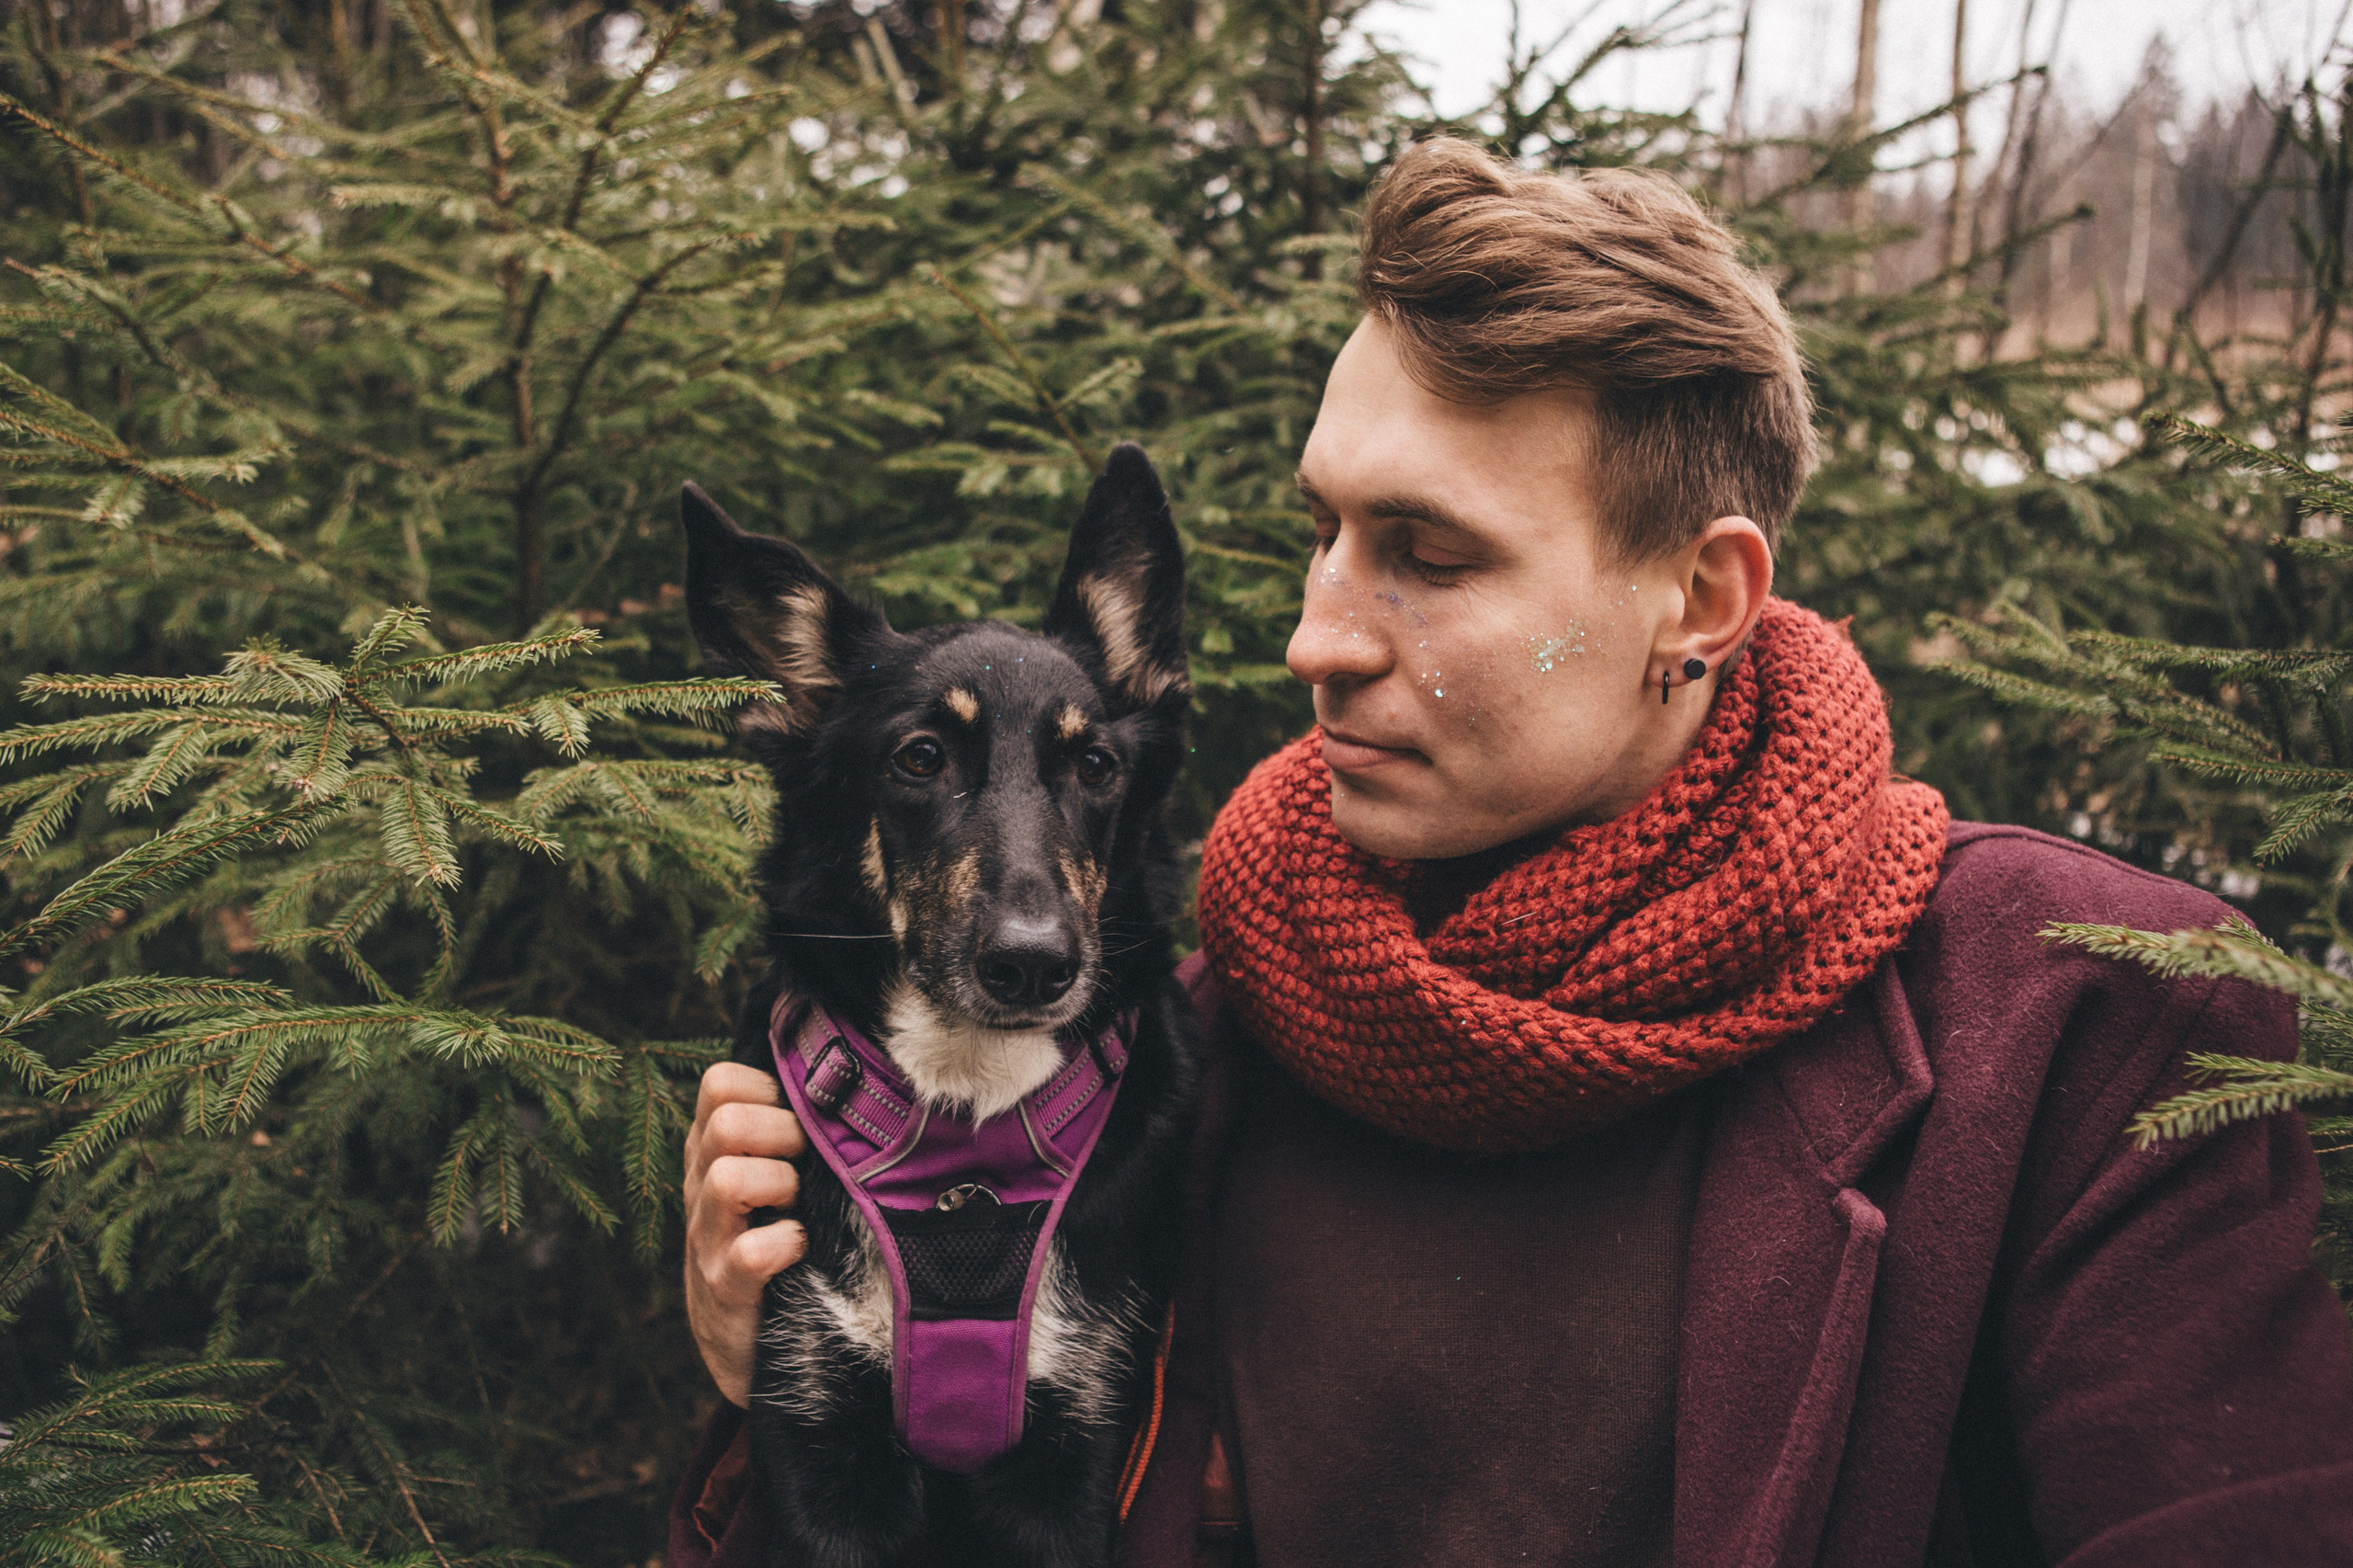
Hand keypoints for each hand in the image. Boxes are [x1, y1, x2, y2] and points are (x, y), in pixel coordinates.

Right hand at [684, 1062, 808, 1406]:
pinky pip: (750, 1253)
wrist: (751, 1349)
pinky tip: (800, 1248)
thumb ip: (786, 1131)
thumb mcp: (770, 1181)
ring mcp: (707, 1242)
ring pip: (728, 1178)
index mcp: (711, 1153)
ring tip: (797, 1205)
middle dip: (782, 1133)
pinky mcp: (725, 1292)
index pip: (719, 1083)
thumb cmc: (776, 1245)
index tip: (795, 1119)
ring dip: (780, 1184)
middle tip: (803, 1163)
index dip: (767, 1089)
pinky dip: (785, 1244)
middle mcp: (700, 1189)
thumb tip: (843, 1072)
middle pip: (726, 1121)